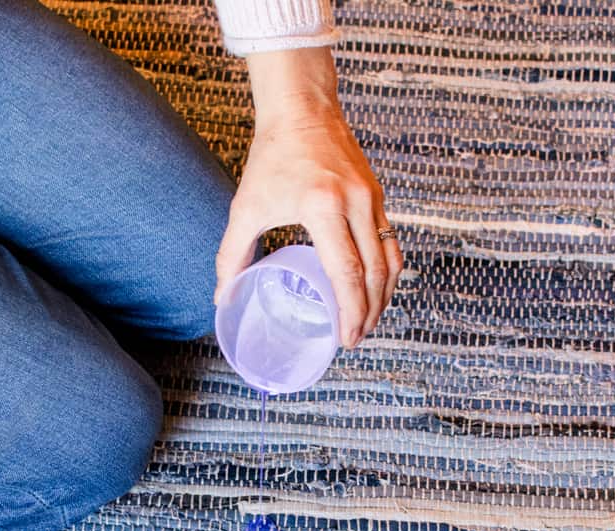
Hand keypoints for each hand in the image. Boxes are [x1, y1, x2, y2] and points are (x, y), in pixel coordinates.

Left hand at [214, 46, 402, 347]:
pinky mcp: (378, 194)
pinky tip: (375, 288)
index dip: (350, 311)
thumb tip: (223, 297)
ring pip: (391, 259)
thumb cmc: (272, 156)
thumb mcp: (246, 207)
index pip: (347, 272)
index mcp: (323, 207)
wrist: (302, 109)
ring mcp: (372, 198)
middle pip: (375, 273)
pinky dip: (386, 271)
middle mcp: (356, 203)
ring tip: (368, 320)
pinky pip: (390, 242)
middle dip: (369, 312)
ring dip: (384, 296)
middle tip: (355, 339)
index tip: (345, 337)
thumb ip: (231, 254)